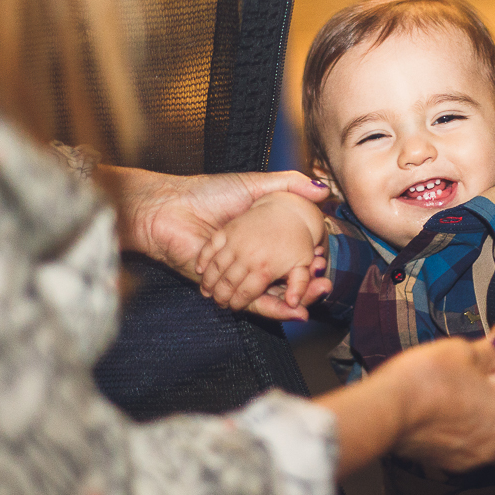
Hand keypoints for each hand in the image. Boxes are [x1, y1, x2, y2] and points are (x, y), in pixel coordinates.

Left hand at [196, 192, 325, 317]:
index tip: (322, 258)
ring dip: (296, 300)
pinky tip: (292, 310)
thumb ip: (288, 184)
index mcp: (260, 239)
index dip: (308, 259)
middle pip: (284, 278)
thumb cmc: (206, 193)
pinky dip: (273, 309)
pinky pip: (252, 303)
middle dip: (307, 285)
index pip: (291, 255)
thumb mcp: (254, 185)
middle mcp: (251, 259)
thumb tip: (323, 189)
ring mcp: (238, 275)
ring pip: (271, 293)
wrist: (171, 208)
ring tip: (313, 297)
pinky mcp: (225, 287)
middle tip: (324, 284)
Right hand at [318, 336, 494, 477]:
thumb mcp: (463, 351)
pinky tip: (451, 419)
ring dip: (494, 440)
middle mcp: (494, 448)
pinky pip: (468, 458)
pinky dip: (469, 443)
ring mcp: (468, 461)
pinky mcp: (442, 464)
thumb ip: (490, 353)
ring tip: (475, 410)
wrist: (385, 410)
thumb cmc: (429, 377)